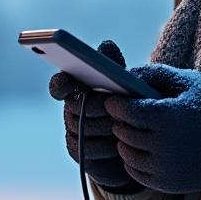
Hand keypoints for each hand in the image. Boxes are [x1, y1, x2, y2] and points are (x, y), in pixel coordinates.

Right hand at [48, 40, 141, 192]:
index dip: (61, 84)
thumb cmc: (130, 108)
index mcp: (77, 88)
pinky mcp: (79, 153)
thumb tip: (106, 45)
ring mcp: (73, 131)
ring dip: (105, 127)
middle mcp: (70, 109)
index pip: (60, 84)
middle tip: (113, 107)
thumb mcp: (126, 84)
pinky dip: (106, 147)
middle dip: (95, 106)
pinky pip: (88, 149)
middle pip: (74, 106)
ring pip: (82, 128)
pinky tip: (119, 145)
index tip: (71, 84)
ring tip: (122, 125)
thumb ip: (114, 66)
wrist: (140, 144)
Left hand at [104, 64, 200, 193]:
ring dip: (126, 141)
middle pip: (121, 131)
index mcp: (168, 117)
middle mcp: (163, 145)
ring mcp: (164, 168)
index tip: (116, 99)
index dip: (116, 103)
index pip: (123, 110)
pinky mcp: (166, 184)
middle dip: (121, 121)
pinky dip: (134, 159)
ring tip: (139, 130)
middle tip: (128, 114)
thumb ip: (155, 74)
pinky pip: (134, 171)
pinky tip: (147, 148)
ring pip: (125, 153)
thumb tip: (125, 75)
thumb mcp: (190, 82)